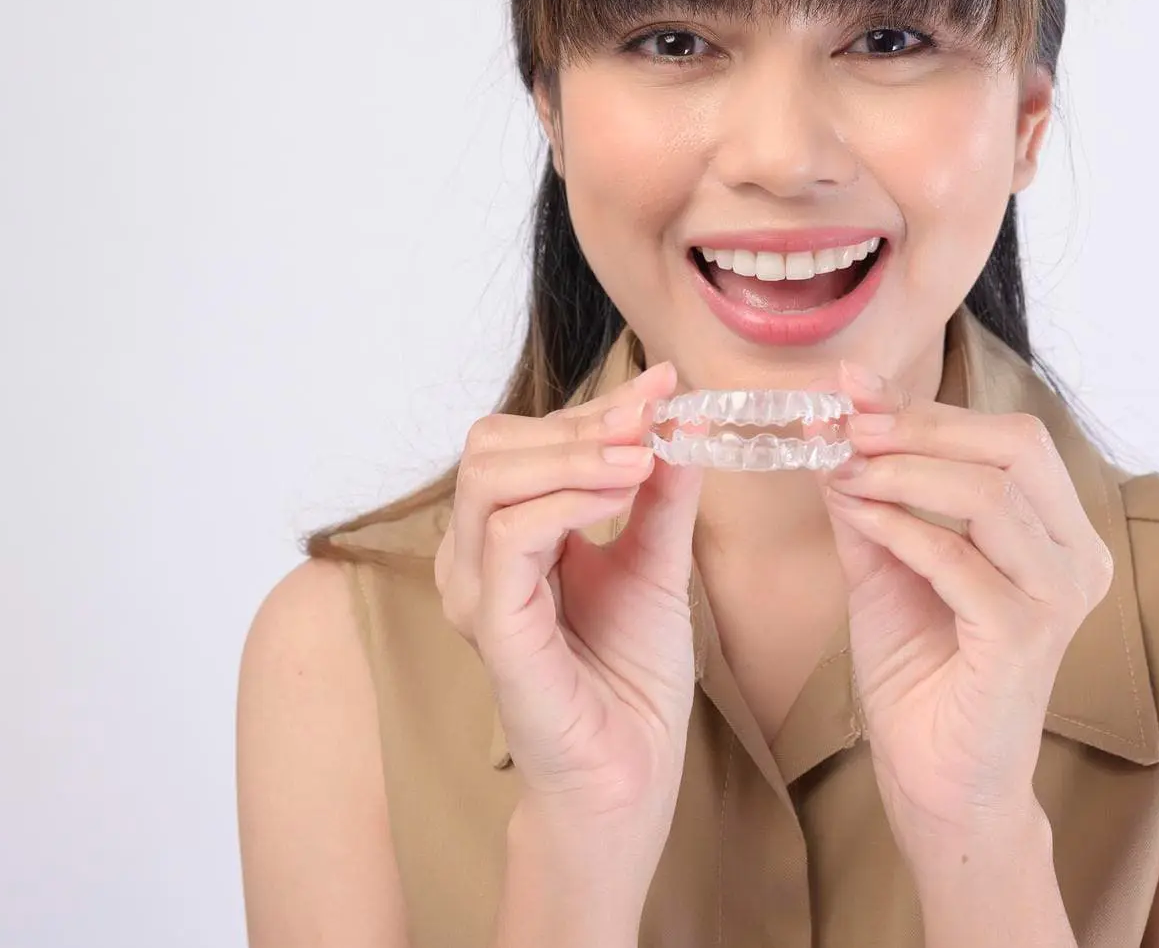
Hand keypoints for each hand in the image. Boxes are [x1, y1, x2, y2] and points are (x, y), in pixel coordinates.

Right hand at [434, 360, 704, 840]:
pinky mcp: (492, 624)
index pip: (528, 440)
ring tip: (642, 457)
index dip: (598, 405)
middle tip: (651, 419)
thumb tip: (683, 420)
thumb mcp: (658, 564)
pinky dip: (565, 498)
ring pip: (491, 475)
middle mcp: (476, 557)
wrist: (630, 773)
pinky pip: (508, 534)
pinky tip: (621, 493)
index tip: (665, 384)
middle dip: (579, 419)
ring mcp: (476, 590)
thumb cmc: (632, 680)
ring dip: (574, 451)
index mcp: (507, 537)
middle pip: (493, 444)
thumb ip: (663, 495)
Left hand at [820, 360, 1115, 847]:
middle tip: (849, 429)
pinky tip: (859, 519)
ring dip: (904, 473)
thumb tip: (839, 418)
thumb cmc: (922, 675)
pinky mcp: (1026, 638)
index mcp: (1057, 531)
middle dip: (923, 428)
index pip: (1009, 439)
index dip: (929, 407)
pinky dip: (902, 528)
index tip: (855, 388)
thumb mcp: (887, 564)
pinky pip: (960, 560)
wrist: (935, 779)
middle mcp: (1076, 557)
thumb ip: (873, 495)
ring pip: (990, 496)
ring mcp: (1059, 598)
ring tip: (845, 473)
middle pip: (1015, 448)